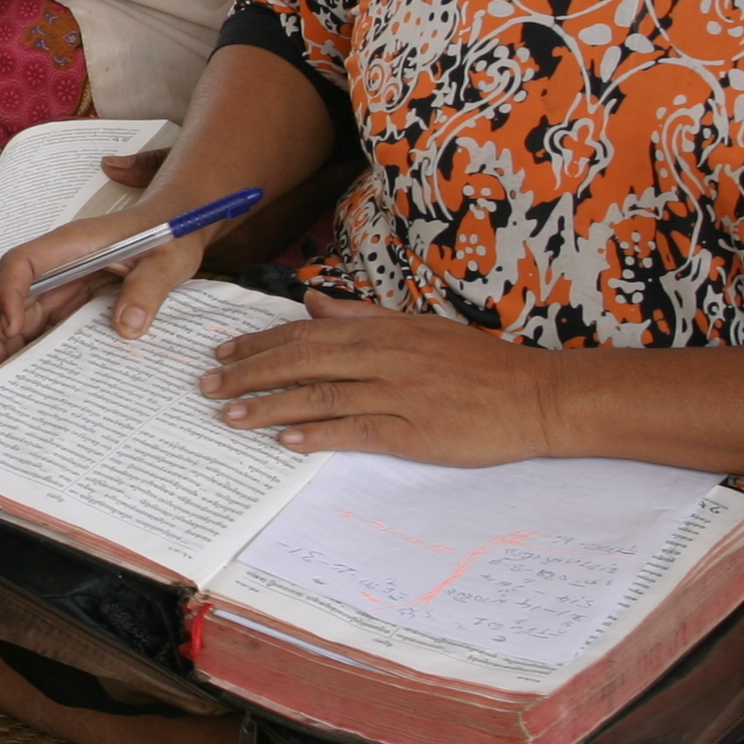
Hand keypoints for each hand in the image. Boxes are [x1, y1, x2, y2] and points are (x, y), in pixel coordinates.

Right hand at [0, 188, 205, 366]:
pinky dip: (37, 349)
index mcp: (73, 245)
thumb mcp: (168, 260)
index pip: (21, 262)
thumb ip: (149, 289)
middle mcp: (59, 265)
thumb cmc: (170, 232)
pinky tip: (40, 374)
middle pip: (9, 294)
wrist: (179, 227)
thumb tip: (127, 326)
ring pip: (23, 315)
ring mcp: (64, 285)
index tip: (11, 328)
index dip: (7, 293)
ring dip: (12, 345)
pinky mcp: (74, 302)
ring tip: (13, 380)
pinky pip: (46, 326)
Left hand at [199, 294, 564, 465]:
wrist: (536, 395)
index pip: (306, 332)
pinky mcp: (414, 430)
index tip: (222, 352)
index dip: (260, 343)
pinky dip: (318, 434)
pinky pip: (356, 430)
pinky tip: (286, 441)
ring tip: (229, 414)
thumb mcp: (417, 326)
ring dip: (269, 405)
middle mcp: (383, 356)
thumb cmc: (477, 362)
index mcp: (382, 329)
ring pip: (319, 395)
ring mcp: (398, 393)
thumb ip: (362, 315)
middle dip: (248, 372)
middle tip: (207, 384)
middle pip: (301, 360)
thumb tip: (313, 302)